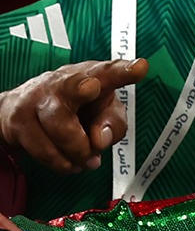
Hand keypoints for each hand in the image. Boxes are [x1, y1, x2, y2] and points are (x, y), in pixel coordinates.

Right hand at [0, 58, 147, 175]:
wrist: (20, 111)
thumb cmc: (75, 111)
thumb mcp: (103, 114)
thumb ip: (113, 125)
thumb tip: (100, 139)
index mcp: (92, 77)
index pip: (109, 72)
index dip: (123, 71)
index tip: (140, 67)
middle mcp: (63, 82)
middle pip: (73, 86)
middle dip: (82, 87)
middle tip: (92, 88)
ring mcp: (37, 99)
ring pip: (61, 128)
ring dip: (78, 152)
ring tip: (86, 158)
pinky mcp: (19, 120)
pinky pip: (44, 149)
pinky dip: (60, 162)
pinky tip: (68, 162)